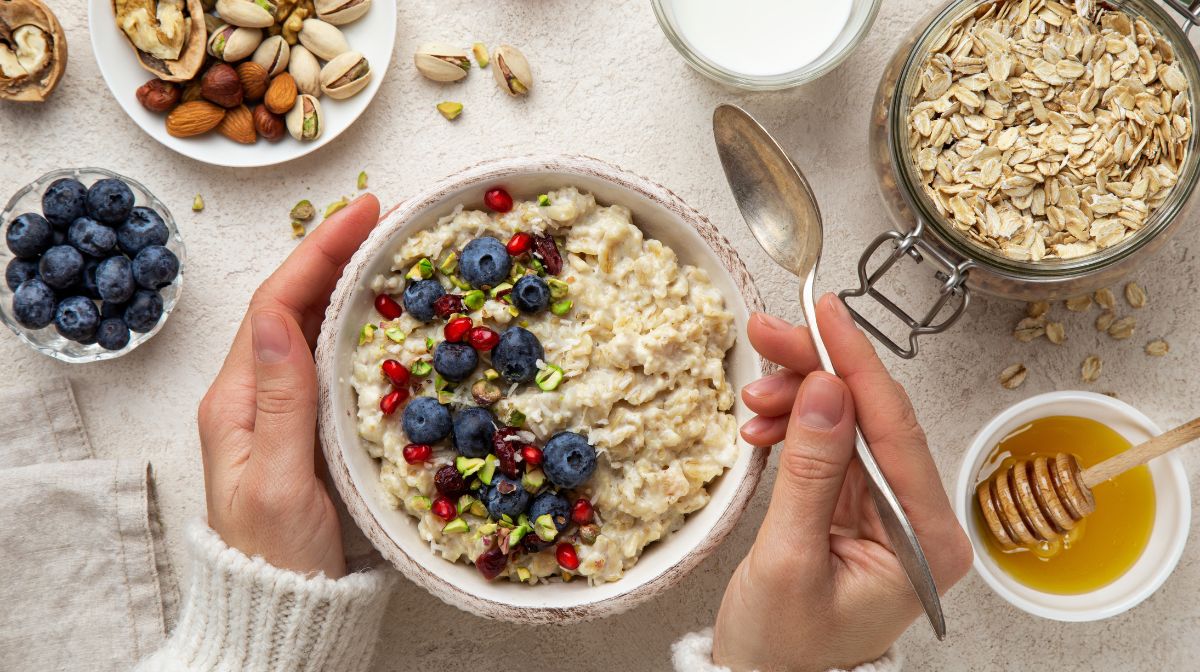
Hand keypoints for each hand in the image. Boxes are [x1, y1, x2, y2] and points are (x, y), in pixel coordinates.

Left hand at [197, 194, 380, 578]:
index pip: (277, 305)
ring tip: (389, 246)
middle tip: (387, 216)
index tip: (364, 212)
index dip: (319, 252)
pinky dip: (356, 322)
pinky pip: (329, 357)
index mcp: (239, 400)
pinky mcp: (307, 425)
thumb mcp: (280, 481)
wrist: (284, 607)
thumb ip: (281, 402)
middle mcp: (255, 394)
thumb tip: (278, 320)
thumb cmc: (280, 555)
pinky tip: (385, 311)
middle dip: (335, 252)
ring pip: (311, 326)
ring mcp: (280, 408)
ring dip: (346, 280)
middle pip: (292, 303)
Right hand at [713, 294, 972, 671]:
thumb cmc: (785, 649)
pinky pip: (829, 445)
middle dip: (819, 370)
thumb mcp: (790, 560)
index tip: (826, 315)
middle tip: (769, 333)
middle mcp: (919, 518)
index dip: (857, 364)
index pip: (897, 428)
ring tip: (753, 395)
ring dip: (799, 398)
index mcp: (928, 539)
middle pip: (874, 416)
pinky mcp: (857, 506)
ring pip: (848, 422)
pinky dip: (794, 426)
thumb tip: (826, 390)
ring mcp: (888, 509)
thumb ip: (812, 473)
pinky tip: (763, 422)